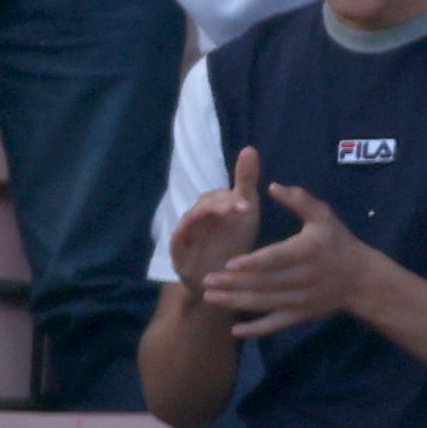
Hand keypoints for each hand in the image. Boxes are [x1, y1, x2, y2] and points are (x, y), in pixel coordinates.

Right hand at [170, 145, 260, 297]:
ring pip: (190, 220)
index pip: (219, 198)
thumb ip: (245, 180)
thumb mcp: (245, 212)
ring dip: (203, 217)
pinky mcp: (176, 250)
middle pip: (204, 206)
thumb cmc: (232, 241)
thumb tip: (250, 147)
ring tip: (222, 219)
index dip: (232, 200)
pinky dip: (182, 236)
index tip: (247, 207)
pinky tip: (191, 234)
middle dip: (220, 206)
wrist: (218, 280)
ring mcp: (185, 233)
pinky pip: (176, 240)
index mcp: (213, 208)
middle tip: (241, 210)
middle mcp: (197, 217)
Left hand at [203, 181, 374, 338]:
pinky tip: (234, 330)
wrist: (362, 279)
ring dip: (235, 303)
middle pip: (264, 283)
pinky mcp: (301, 314)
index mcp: (306, 252)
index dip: (253, 263)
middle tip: (205, 279)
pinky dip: (256, 330)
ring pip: (265, 304)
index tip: (229, 263)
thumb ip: (299, 200)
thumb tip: (272, 186)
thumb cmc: (337, 242)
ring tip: (209, 297)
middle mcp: (302, 279)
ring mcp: (301, 300)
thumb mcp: (323, 216)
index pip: (276, 259)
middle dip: (233, 283)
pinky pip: (276, 324)